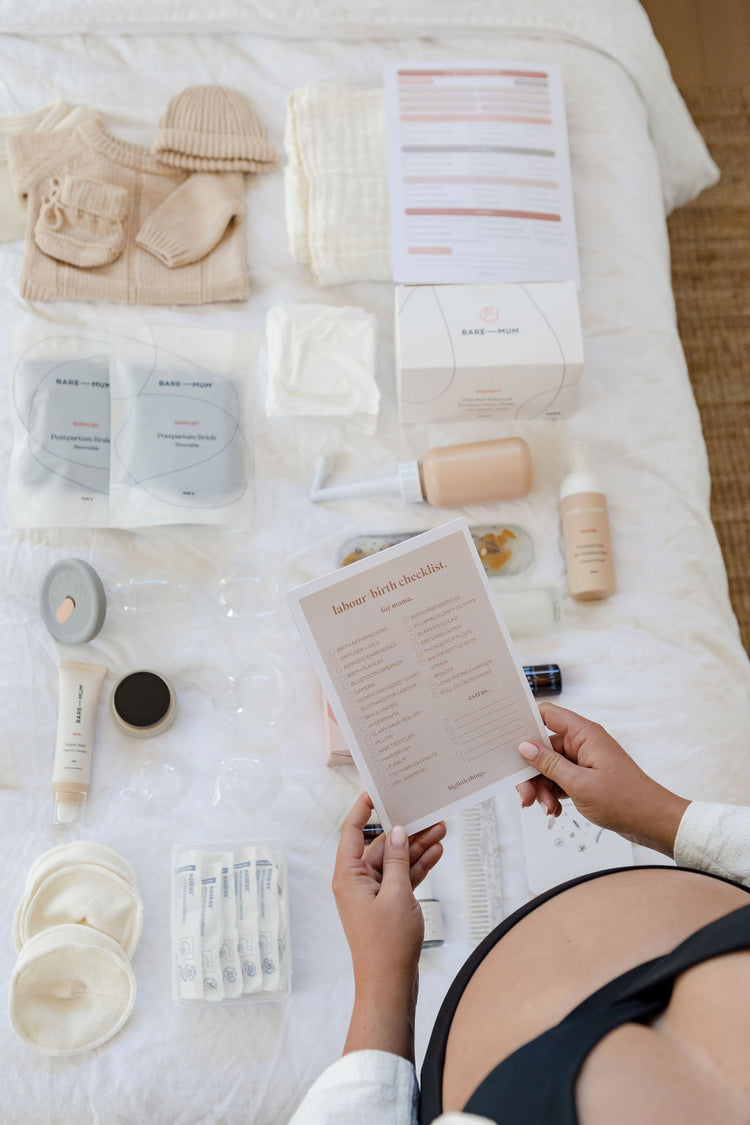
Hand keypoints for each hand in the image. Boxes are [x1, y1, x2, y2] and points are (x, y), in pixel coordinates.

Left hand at [333, 792, 445, 1058]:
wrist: (390, 984)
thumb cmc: (387, 943)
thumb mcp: (397, 894)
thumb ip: (399, 860)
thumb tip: (398, 831)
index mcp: (348, 875)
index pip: (351, 831)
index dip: (361, 809)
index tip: (375, 789)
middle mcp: (357, 881)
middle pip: (381, 845)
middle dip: (405, 829)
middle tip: (427, 812)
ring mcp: (373, 893)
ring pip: (396, 861)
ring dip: (416, 847)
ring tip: (441, 829)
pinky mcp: (388, 904)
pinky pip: (402, 878)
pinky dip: (418, 866)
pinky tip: (437, 852)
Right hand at [516, 702, 689, 856]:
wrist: (652, 822)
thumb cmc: (625, 800)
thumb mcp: (579, 784)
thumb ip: (549, 764)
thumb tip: (524, 746)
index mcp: (584, 734)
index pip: (547, 714)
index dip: (525, 722)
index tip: (505, 738)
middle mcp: (582, 742)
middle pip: (543, 747)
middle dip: (531, 771)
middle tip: (525, 795)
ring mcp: (584, 760)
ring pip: (549, 767)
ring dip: (542, 788)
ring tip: (546, 808)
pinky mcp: (585, 776)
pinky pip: (559, 779)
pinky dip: (553, 794)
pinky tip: (554, 810)